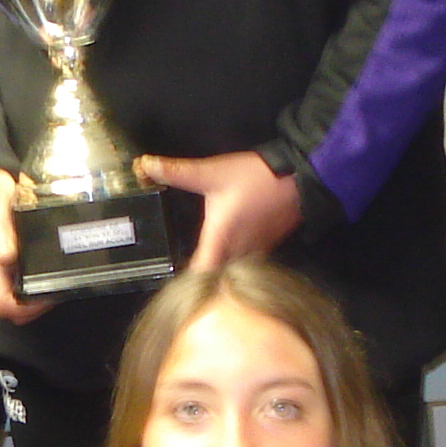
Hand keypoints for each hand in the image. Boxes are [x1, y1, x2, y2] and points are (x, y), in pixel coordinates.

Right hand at [0, 169, 49, 324]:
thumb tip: (6, 257)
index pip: (2, 304)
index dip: (26, 309)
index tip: (49, 296)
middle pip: (12, 308)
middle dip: (37, 306)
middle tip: (60, 288)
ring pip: (18, 297)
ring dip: (38, 296)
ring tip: (60, 278)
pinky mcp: (6, 262)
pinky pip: (21, 282)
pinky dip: (38, 282)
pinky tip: (52, 269)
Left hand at [138, 152, 302, 271]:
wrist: (302, 176)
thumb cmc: (256, 177)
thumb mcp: (211, 173)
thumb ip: (176, 172)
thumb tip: (143, 165)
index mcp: (220, 239)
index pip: (200, 273)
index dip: (185, 280)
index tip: (171, 278)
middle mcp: (238, 251)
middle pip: (216, 275)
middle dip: (202, 276)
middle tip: (182, 274)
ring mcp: (256, 251)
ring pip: (232, 269)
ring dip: (220, 269)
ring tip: (204, 265)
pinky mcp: (268, 245)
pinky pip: (247, 260)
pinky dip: (236, 259)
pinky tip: (229, 249)